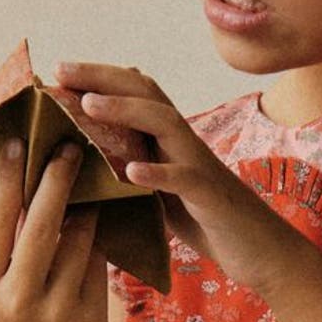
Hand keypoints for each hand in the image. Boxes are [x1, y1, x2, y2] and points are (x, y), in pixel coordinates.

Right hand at [0, 136, 108, 321]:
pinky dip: (100, 237)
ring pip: (79, 239)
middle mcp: (17, 297)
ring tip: (91, 175)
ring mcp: (57, 307)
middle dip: (57, 178)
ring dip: (86, 205)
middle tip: (70, 145)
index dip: (10, 177)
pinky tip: (104, 217)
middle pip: (42, 221)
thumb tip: (22, 190)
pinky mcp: (92, 315)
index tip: (19, 140)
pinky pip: (98, 262)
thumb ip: (4, 253)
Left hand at [52, 61, 310, 294]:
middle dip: (102, 76)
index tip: (58, 72)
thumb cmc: (209, 223)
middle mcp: (185, 143)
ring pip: (164, 123)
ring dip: (125, 110)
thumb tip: (87, 168)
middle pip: (146, 92)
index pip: (135, 93)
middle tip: (61, 70)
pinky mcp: (211, 197)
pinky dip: (158, 172)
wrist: (263, 252)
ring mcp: (200, 167)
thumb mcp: (162, 193)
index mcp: (170, 140)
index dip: (98, 77)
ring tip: (89, 104)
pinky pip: (185, 178)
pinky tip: (131, 172)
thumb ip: (133, 172)